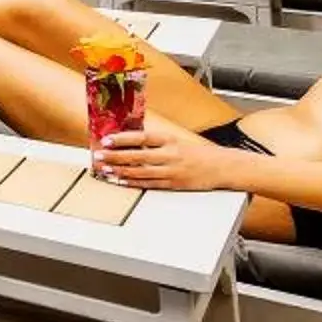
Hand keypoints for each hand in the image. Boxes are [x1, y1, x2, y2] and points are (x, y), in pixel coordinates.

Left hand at [96, 115, 237, 193]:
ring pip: (141, 171)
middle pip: (137, 155)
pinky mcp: (174, 184)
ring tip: (105, 170)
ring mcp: (172, 170)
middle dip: (115, 156)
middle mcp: (170, 154)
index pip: (142, 137)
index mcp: (170, 140)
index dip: (122, 139)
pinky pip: (149, 184)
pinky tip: (120, 182)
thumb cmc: (198, 153)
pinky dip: (133, 183)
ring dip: (120, 171)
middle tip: (98, 156)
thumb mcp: (178, 141)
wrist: (222, 167)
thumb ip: (156, 142)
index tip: (106, 139)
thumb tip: (130, 140)